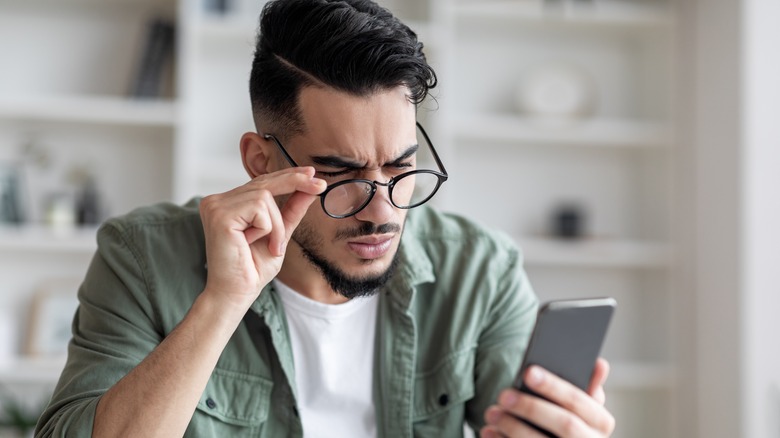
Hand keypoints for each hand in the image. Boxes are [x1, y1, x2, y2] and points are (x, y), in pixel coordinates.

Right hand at [199, 166, 325, 309]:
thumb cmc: (253, 268)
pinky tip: (253, 244)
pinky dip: (268, 228)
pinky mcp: (219, 214)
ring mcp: (215, 205)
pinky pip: (259, 208)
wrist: (238, 293)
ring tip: (269, 245)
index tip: (312, 173)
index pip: (261, 181)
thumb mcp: (280, 233)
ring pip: (265, 196)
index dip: (288, 175)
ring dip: (276, 225)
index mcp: (228, 203)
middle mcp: (218, 200)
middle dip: (295, 182)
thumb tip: (310, 186)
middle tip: (320, 185)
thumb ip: (291, 209)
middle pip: (264, 181)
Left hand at [481, 358, 614, 437]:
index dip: (554, 386)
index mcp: (602, 422)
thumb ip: (587, 387)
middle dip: (531, 407)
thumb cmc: (571, 423)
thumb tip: (599, 363)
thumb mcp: (582, 408)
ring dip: (513, 427)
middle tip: (503, 395)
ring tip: (491, 413)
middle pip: (564, 424)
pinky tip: (489, 432)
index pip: (578, 401)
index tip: (528, 372)